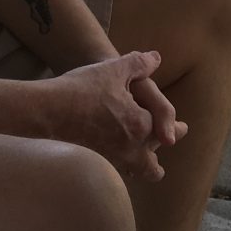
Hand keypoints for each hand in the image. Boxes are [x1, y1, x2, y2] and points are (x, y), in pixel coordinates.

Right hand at [47, 50, 188, 181]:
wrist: (47, 110)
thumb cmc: (83, 88)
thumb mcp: (115, 68)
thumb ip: (140, 64)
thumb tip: (157, 59)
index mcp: (139, 125)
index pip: (165, 129)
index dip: (175, 127)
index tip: (183, 129)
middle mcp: (128, 147)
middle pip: (153, 162)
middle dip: (163, 151)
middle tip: (169, 144)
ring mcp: (110, 157)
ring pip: (136, 171)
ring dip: (146, 166)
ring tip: (150, 164)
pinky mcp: (94, 159)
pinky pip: (120, 169)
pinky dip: (127, 166)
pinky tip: (122, 158)